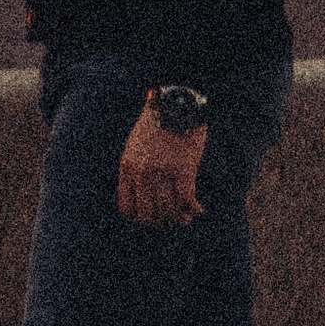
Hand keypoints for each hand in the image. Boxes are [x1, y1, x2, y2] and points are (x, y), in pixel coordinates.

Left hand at [117, 100, 204, 226]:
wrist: (175, 103)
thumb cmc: (157, 124)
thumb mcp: (134, 145)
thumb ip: (135, 168)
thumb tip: (142, 194)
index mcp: (127, 167)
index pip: (127, 208)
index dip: (139, 219)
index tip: (150, 219)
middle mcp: (142, 172)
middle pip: (148, 214)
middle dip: (160, 222)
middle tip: (170, 220)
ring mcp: (162, 172)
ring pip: (169, 210)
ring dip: (178, 218)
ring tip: (185, 218)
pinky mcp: (183, 169)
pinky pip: (187, 200)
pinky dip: (194, 209)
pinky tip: (198, 210)